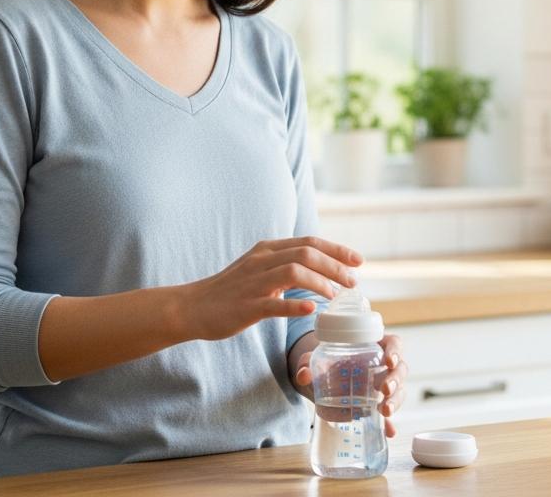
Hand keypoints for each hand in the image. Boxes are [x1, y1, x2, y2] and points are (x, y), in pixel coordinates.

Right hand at [180, 236, 360, 341]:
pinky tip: (312, 309)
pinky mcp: (245, 306)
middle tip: (353, 282)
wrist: (192, 306)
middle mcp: (262, 261)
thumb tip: (318, 271)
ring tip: (335, 296)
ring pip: (293, 272)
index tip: (359, 261)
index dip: (337, 250)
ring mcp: (253, 283)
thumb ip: (285, 266)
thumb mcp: (259, 269)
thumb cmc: (230, 291)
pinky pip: (273, 303)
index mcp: (268, 250)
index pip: (309, 242)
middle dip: (335, 266)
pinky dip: (295, 304)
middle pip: (306, 254)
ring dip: (320, 282)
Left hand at [292, 332, 408, 437]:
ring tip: (385, 411)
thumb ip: (306, 365)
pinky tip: (388, 431)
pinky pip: (389, 412)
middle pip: (400, 368)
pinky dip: (389, 423)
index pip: (393, 343)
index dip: (395, 350)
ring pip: (399, 390)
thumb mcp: (313, 360)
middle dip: (395, 380)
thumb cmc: (324, 363)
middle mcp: (382, 365)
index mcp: (373, 345)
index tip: (389, 361)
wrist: (320, 380)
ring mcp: (383, 385)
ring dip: (396, 400)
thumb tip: (303, 375)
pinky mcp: (378, 404)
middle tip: (384, 389)